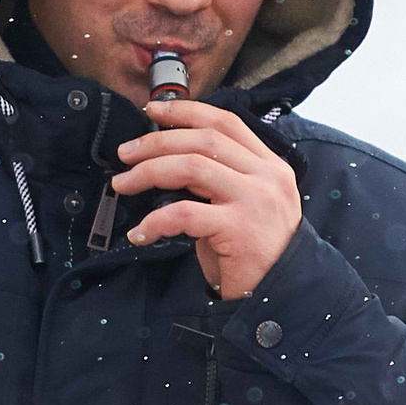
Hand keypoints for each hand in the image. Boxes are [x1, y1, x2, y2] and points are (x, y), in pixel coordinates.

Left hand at [112, 100, 300, 299]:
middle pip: (204, 140)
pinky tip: (140, 233)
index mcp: (269, 165)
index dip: (186, 111)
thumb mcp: (246, 204)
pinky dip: (154, 220)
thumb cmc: (255, 252)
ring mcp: (254, 201)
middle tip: (126, 154)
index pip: (226, 123)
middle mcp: (266, 177)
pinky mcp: (239, 229)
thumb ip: (221, 179)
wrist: (281, 294)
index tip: (153, 111)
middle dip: (157, 141)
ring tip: (124, 184)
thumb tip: (168, 159)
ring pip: (192, 167)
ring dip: (149, 172)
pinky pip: (183, 214)